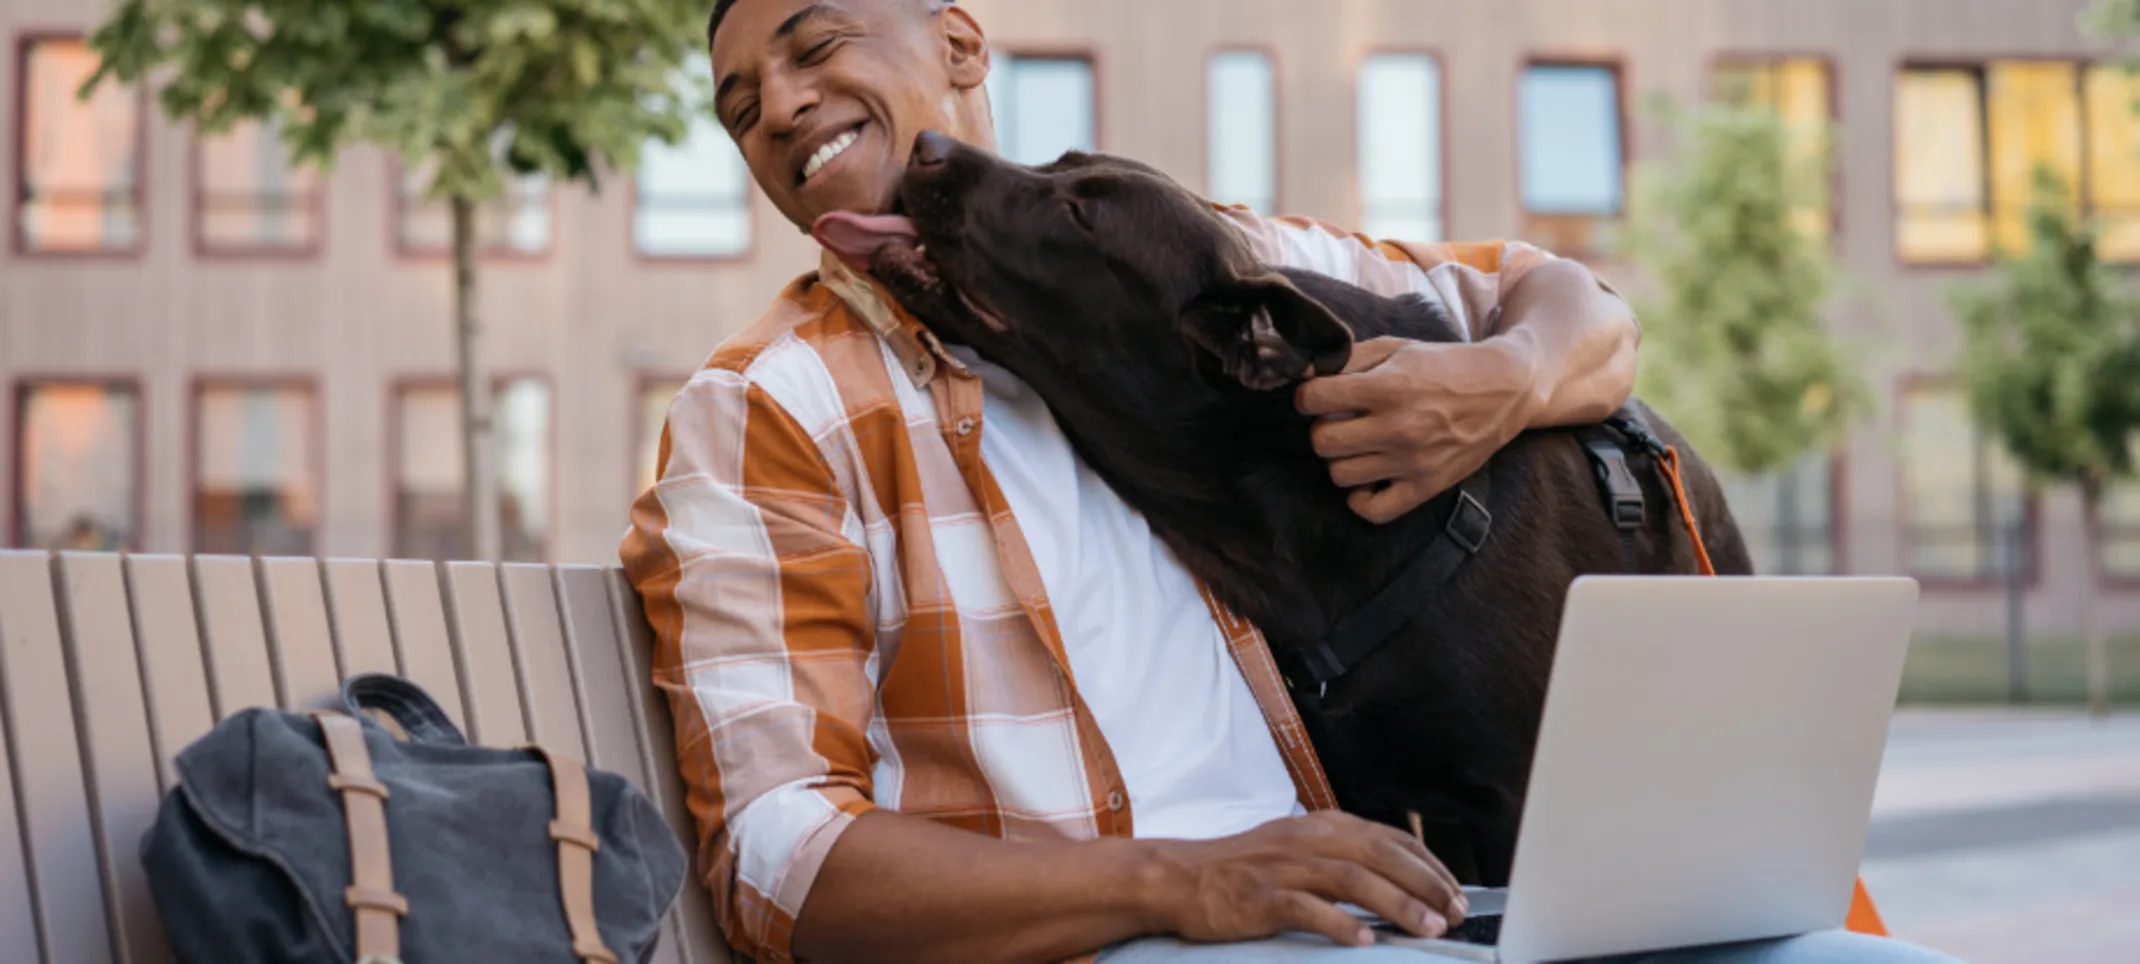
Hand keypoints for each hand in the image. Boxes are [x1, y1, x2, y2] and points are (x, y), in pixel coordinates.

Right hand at [1141, 810, 1466, 947]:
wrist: (1180, 877)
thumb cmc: (1243, 871)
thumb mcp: (1299, 850)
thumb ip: (1343, 859)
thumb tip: (1399, 883)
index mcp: (1323, 826)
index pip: (1391, 838)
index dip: (1430, 866)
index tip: (1456, 893)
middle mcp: (1309, 839)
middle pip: (1381, 855)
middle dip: (1426, 884)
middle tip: (1455, 913)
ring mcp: (1285, 867)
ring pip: (1354, 879)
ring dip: (1397, 905)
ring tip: (1427, 928)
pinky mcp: (1261, 897)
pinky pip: (1307, 909)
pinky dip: (1340, 924)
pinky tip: (1364, 942)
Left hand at [1295, 337, 1539, 522]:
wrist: (1505, 389)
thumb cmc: (1445, 366)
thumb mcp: (1397, 349)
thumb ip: (1348, 359)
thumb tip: (1303, 373)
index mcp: (1390, 387)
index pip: (1314, 399)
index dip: (1307, 396)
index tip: (1317, 396)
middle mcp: (1398, 428)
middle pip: (1322, 442)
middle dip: (1323, 428)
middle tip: (1340, 421)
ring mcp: (1412, 462)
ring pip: (1340, 475)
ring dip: (1342, 458)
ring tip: (1359, 444)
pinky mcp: (1425, 487)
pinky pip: (1372, 510)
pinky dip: (1361, 498)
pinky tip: (1368, 477)